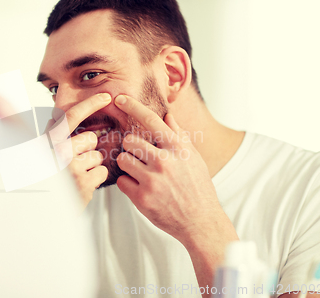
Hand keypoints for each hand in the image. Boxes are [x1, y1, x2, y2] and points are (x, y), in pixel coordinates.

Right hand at [48, 93, 111, 206]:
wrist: (36, 213)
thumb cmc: (41, 183)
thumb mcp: (37, 155)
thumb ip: (50, 137)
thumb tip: (58, 119)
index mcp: (46, 143)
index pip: (70, 117)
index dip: (89, 104)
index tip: (105, 97)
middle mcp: (57, 153)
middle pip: (89, 138)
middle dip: (87, 149)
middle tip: (72, 163)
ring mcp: (71, 168)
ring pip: (98, 156)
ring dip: (91, 166)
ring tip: (75, 176)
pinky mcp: (83, 184)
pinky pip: (101, 172)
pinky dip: (95, 179)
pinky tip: (81, 186)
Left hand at [114, 95, 237, 294]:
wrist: (200, 221)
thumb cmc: (197, 187)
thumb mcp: (194, 158)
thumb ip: (178, 135)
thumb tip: (167, 115)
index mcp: (178, 148)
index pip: (151, 120)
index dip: (132, 106)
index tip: (119, 98)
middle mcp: (164, 161)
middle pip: (129, 141)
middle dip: (131, 148)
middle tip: (141, 159)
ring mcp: (152, 180)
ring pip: (122, 160)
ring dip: (128, 165)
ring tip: (141, 173)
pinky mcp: (142, 198)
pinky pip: (122, 181)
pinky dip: (128, 184)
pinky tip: (141, 189)